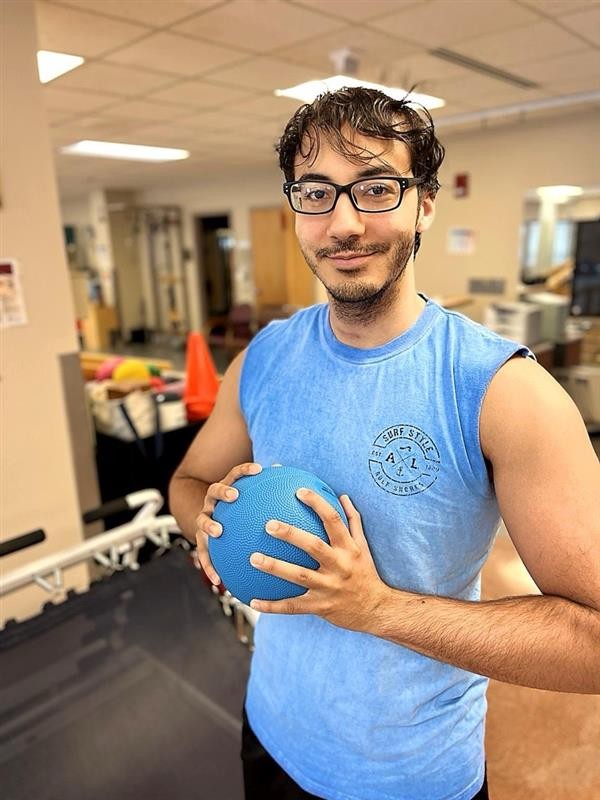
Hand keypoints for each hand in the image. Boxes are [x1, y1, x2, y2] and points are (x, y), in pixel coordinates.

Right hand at [195, 462, 261, 584]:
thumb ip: (270, 497)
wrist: (212, 529)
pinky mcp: (201, 541)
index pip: (235, 475)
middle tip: (234, 495)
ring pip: (202, 520)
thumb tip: (297, 486)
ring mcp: (205, 520)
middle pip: (214, 491)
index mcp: (228, 491)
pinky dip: (209, 567)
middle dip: (223, 492)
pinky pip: (203, 554)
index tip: (258, 469)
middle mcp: (213, 503)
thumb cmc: (241, 516)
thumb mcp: (253, 508)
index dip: (245, 470)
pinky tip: (220, 582)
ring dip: (209, 524)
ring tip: (218, 532)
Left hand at [249, 490, 386, 632]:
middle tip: (268, 524)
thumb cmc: (366, 573)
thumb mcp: (363, 547)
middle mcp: (339, 565)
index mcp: (349, 548)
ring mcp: (329, 587)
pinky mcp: (321, 606)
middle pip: (313, 546)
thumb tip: (342, 496)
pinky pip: (293, 607)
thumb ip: (353, 521)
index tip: (299, 491)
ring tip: (253, 558)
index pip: (333, 520)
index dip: (317, 504)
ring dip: (275, 567)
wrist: (377, 611)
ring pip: (299, 576)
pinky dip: (273, 606)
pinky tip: (253, 602)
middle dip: (291, 534)